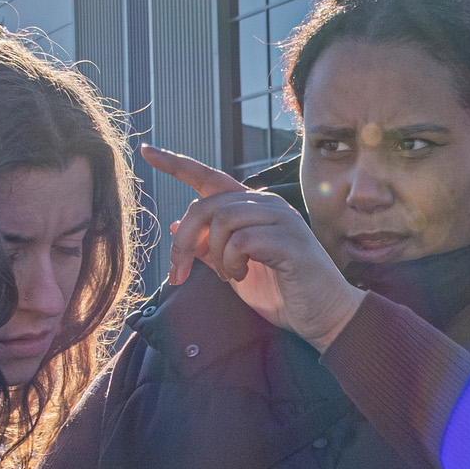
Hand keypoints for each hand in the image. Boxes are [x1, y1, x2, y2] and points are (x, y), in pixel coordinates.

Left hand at [143, 145, 362, 350]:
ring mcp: (280, 219)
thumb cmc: (281, 292)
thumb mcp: (232, 270)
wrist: (322, 316)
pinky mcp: (288, 239)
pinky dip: (232, 263)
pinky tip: (243, 276)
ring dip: (214, 255)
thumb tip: (178, 223)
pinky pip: (241, 240)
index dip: (176, 164)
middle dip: (182, 242)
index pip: (208, 178)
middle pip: (205, 206)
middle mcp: (266, 204)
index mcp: (251, 208)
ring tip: (229, 276)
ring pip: (222, 220)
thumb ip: (208, 246)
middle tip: (177, 275)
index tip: (147, 152)